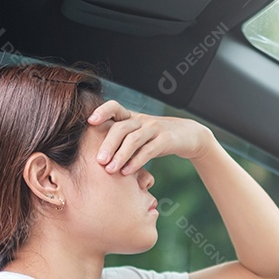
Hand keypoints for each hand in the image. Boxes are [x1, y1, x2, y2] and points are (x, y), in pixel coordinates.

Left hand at [88, 101, 213, 173]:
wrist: (188, 136)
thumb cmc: (157, 139)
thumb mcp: (139, 136)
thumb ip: (122, 142)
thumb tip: (97, 158)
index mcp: (132, 117)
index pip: (114, 107)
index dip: (102, 111)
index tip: (90, 122)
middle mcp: (141, 120)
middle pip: (121, 128)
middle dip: (108, 144)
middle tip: (99, 161)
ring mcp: (154, 129)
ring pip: (133, 139)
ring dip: (120, 155)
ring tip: (110, 170)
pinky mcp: (166, 140)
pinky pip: (148, 150)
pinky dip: (136, 161)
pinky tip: (127, 171)